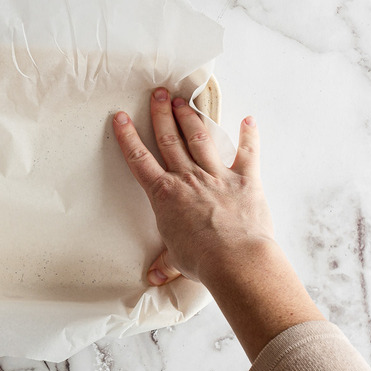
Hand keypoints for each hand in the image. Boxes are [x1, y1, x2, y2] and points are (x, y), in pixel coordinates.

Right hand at [112, 88, 273, 284]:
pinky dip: (249, 136)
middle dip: (161, 114)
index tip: (121, 117)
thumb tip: (154, 278)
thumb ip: (165, 263)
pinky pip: (248, 153)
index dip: (128, 137)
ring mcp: (217, 176)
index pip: (140, 160)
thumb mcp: (177, 260)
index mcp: (165, 195)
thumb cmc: (203, 260)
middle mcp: (188, 178)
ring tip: (184, 100)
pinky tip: (249, 120)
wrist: (236, 260)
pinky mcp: (245, 179)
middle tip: (158, 93)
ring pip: (199, 139)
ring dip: (191, 117)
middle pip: (170, 139)